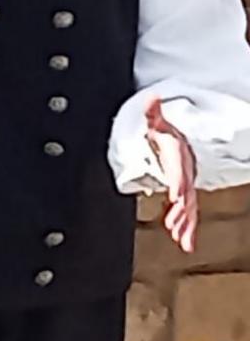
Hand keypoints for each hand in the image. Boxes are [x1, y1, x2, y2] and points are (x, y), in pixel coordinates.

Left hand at [145, 95, 200, 253]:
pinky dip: (186, 227)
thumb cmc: (166, 134)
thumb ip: (153, 113)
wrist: (178, 140)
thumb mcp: (157, 122)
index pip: (179, 172)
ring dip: (185, 224)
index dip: (178, 183)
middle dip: (182, 211)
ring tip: (182, 240)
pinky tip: (183, 242)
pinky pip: (186, 213)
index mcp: (179, 158)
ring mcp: (185, 185)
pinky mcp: (182, 194)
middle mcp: (185, 174)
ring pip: (189, 208)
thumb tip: (151, 98)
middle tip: (176, 225)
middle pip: (186, 194)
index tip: (175, 195)